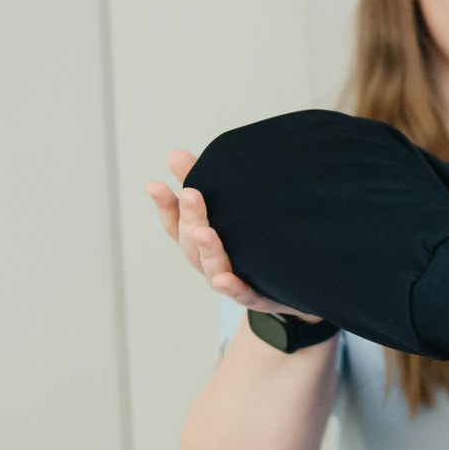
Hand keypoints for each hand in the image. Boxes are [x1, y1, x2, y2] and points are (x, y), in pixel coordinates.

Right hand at [144, 148, 322, 322]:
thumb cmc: (252, 246)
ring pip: (213, 268)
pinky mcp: (257, 296)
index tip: (154, 185)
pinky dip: (232, 287)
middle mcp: (210, 262)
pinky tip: (225, 278)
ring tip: (204, 232)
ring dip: (208, 250)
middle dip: (191, 218)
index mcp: (201, 241)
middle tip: (191, 195)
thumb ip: (206, 184)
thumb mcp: (229, 213)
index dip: (165, 205)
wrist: (294, 286)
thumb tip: (174, 154)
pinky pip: (243, 293)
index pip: (176, 223)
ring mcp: (231, 281)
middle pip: (192, 242)